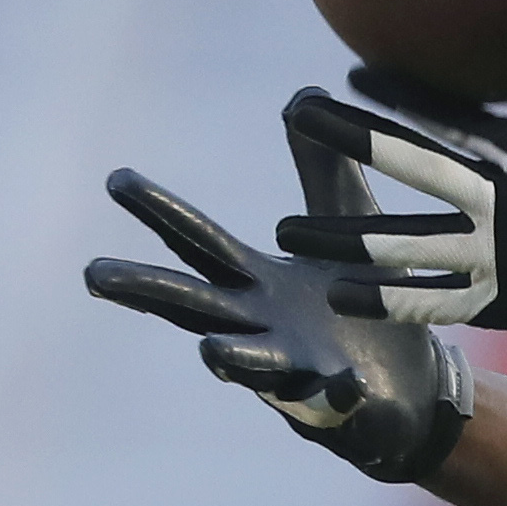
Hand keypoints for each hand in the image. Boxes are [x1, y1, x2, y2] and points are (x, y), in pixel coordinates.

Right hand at [82, 124, 475, 484]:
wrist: (412, 388)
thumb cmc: (362, 307)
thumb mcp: (348, 227)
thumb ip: (322, 172)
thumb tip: (300, 99)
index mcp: (257, 286)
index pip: (199, 244)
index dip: (159, 212)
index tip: (116, 179)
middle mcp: (261, 330)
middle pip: (196, 307)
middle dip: (147, 290)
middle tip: (94, 273)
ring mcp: (295, 373)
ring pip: (254, 368)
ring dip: (233, 361)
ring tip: (212, 354)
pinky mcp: (339, 406)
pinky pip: (335, 401)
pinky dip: (338, 394)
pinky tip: (349, 384)